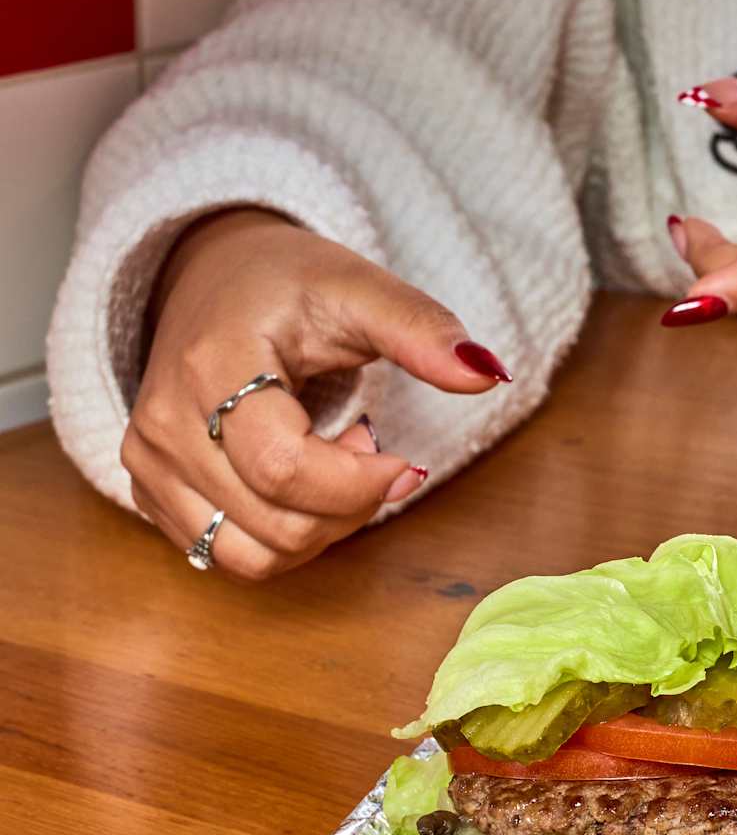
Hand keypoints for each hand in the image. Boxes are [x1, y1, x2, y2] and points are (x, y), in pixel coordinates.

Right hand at [124, 208, 511, 579]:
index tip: (403, 459)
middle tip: (368, 444)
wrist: (212, 278)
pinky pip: (228, 555)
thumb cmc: (285, 284)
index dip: (361, 483)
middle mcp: (162, 426)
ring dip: (318, 527)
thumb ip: (422, 330)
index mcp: (209, 368)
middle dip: (350, 503)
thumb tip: (490, 372)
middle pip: (276, 525)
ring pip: (252, 556)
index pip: (285, 470)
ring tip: (333, 460)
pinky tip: (300, 479)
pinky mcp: (152, 494)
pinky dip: (283, 535)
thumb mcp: (359, 289)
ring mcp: (148, 466)